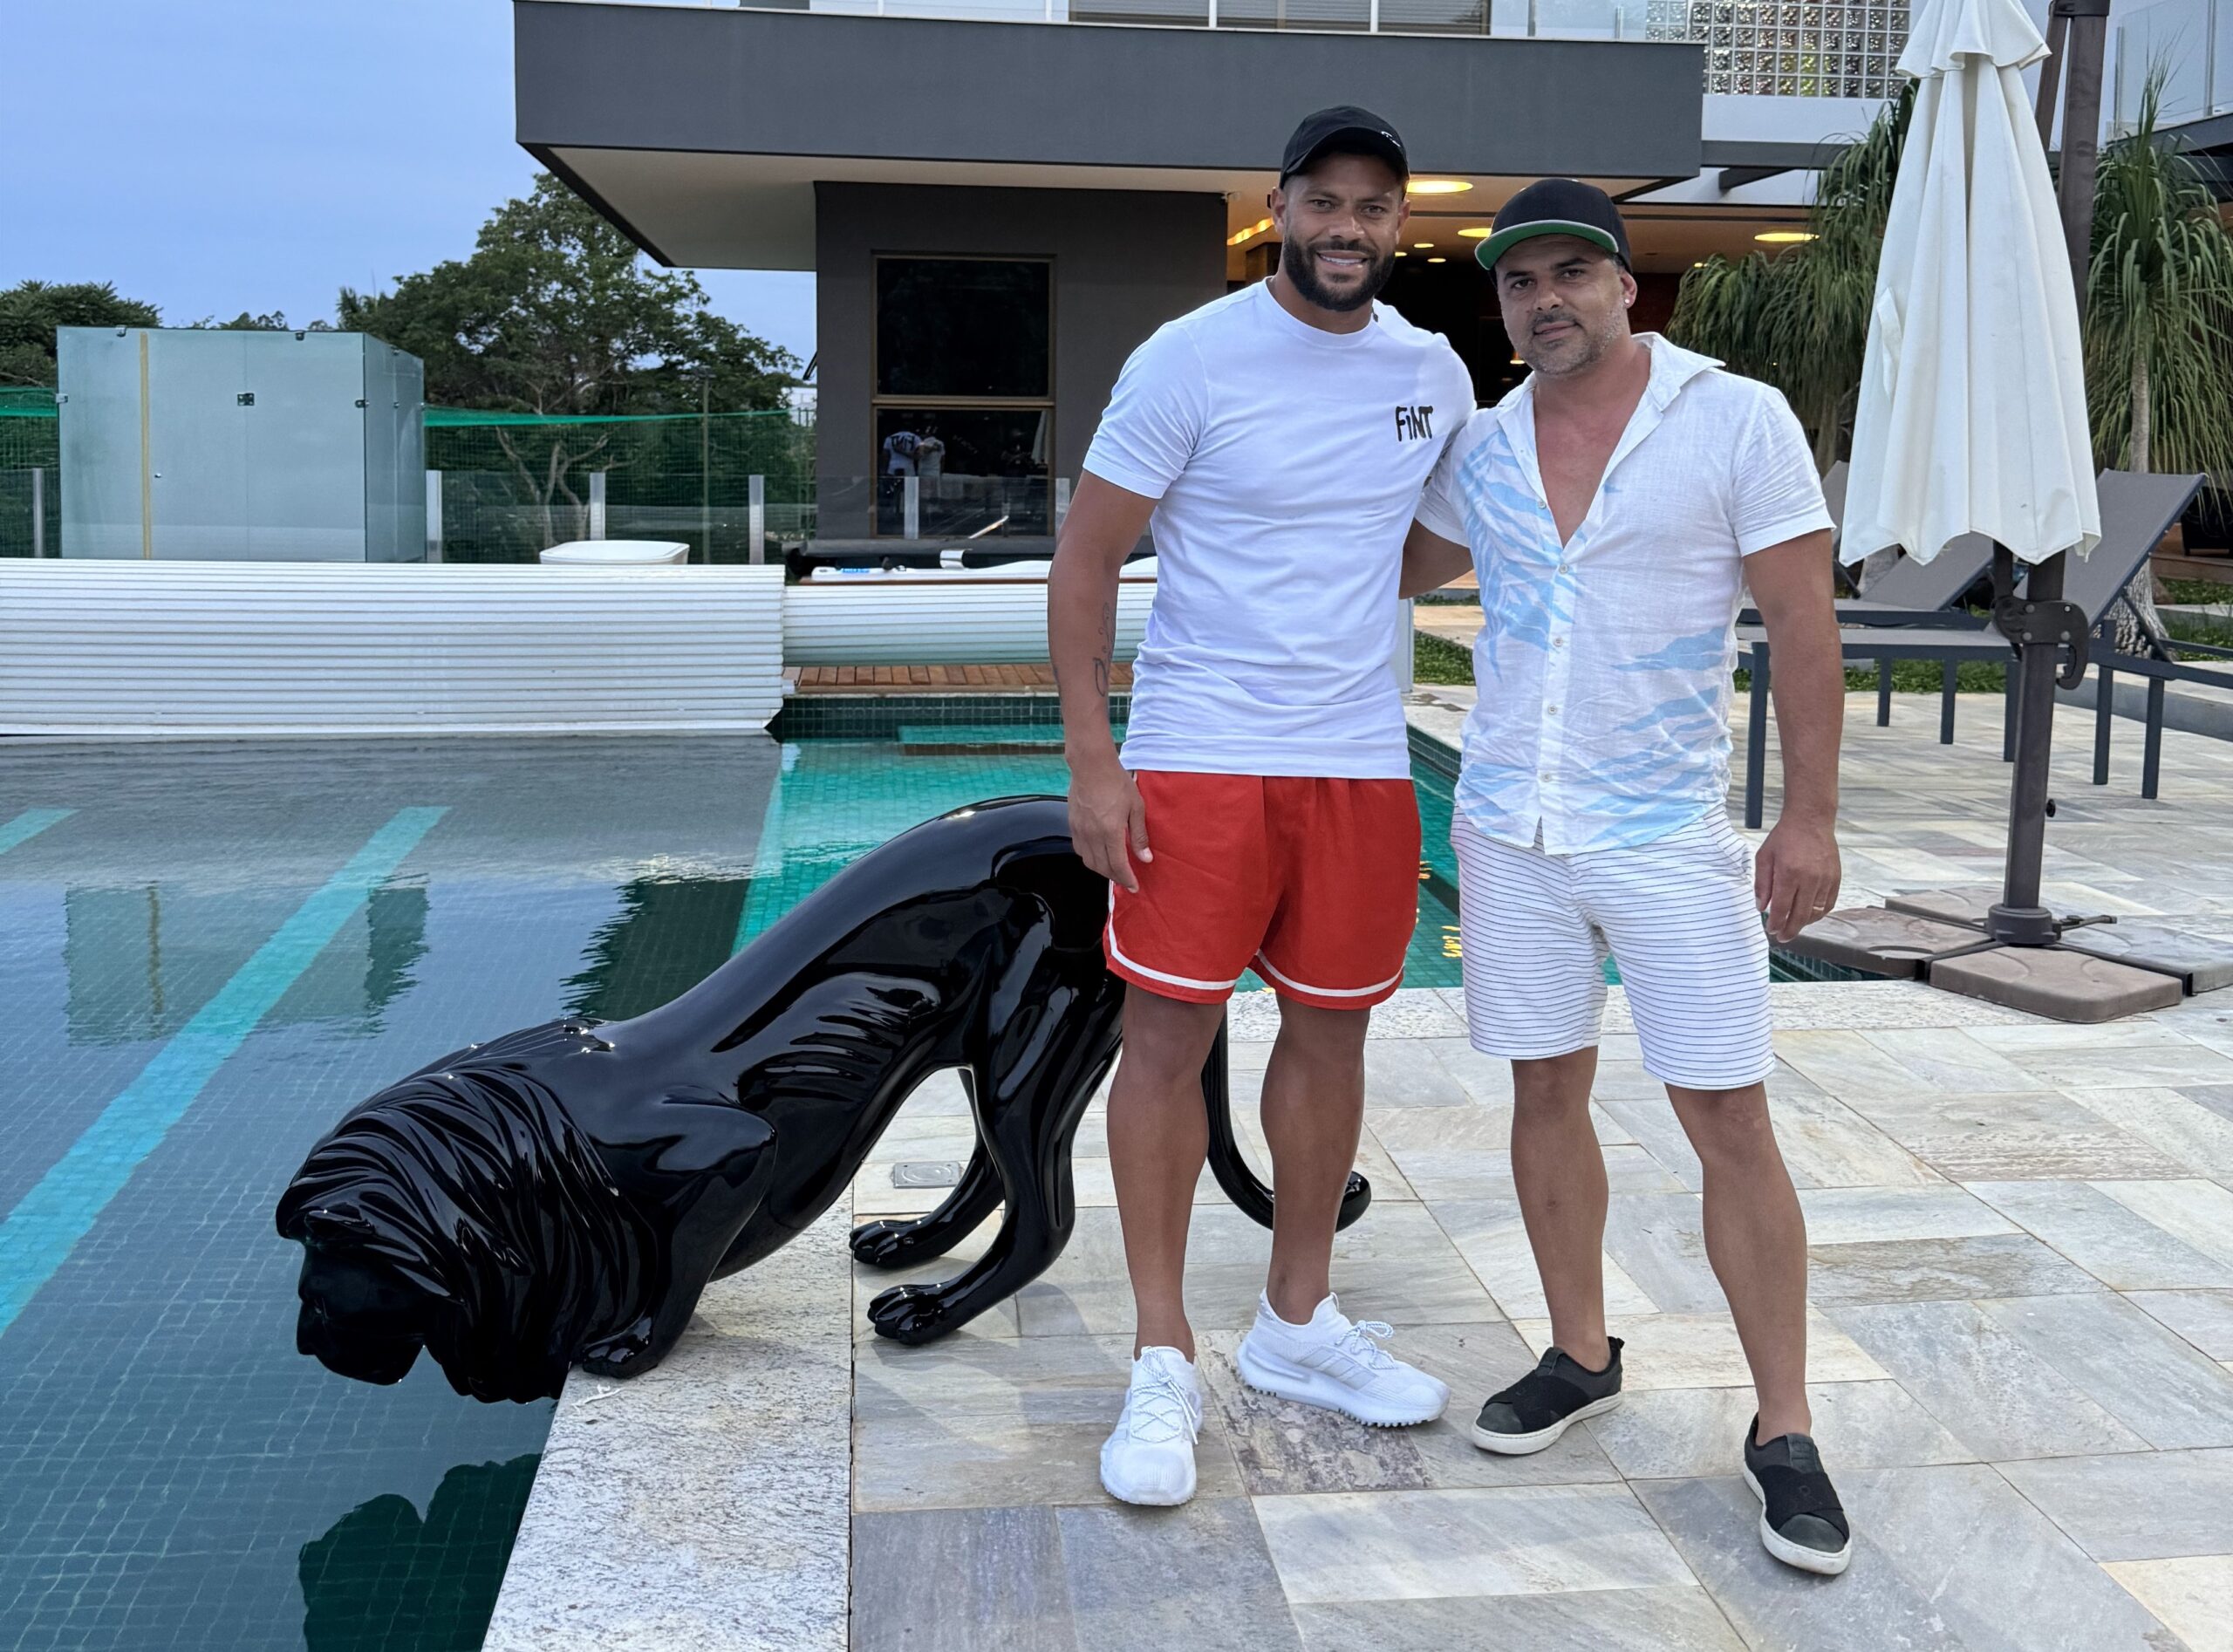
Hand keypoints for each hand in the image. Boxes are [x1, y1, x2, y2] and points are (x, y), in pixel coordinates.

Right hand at [1068, 755, 1150, 892]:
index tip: (1134, 887)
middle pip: (1102, 867)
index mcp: (1110, 831)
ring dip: (1102, 870)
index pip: (1118, 865)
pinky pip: (1080, 850)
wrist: (1091, 766)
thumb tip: (1145, 858)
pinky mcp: (1072, 825)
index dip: (1127, 879)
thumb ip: (1139, 835)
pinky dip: (1090, 858)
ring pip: (1089, 861)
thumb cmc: (1117, 783)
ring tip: (1114, 869)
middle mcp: (1093, 835)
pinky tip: (1099, 855)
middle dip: (1116, 878)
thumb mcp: (1136, 807)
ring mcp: (1080, 831)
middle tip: (1127, 880)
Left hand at [1755, 817, 1839, 943]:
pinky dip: (1819, 914)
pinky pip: (1829, 904)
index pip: (1781, 908)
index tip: (1771, 930)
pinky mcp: (1835, 878)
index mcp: (1789, 874)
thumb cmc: (1785, 837)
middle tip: (1783, 938)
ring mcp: (1825, 879)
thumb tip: (1761, 907)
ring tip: (1794, 926)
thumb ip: (1762, 884)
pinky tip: (1809, 915)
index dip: (1776, 923)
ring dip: (1804, 923)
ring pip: (1816, 912)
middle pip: (1800, 915)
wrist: (1811, 820)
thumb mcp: (1764, 857)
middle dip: (1790, 930)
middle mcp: (1809, 879)